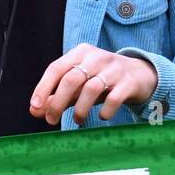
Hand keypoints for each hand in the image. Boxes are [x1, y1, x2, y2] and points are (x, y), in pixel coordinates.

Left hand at [30, 44, 158, 125]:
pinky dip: (105, 110)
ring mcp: (114, 68)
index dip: (43, 88)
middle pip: (71, 79)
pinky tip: (102, 116)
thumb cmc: (101, 80)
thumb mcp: (78, 85)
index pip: (56, 68)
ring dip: (80, 109)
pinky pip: (114, 98)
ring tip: (77, 121)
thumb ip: (56, 96)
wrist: (140, 75)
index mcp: (80, 53)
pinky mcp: (129, 82)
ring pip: (91, 88)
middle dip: (58, 102)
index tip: (35, 106)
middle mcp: (96, 57)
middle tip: (51, 120)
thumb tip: (34, 111)